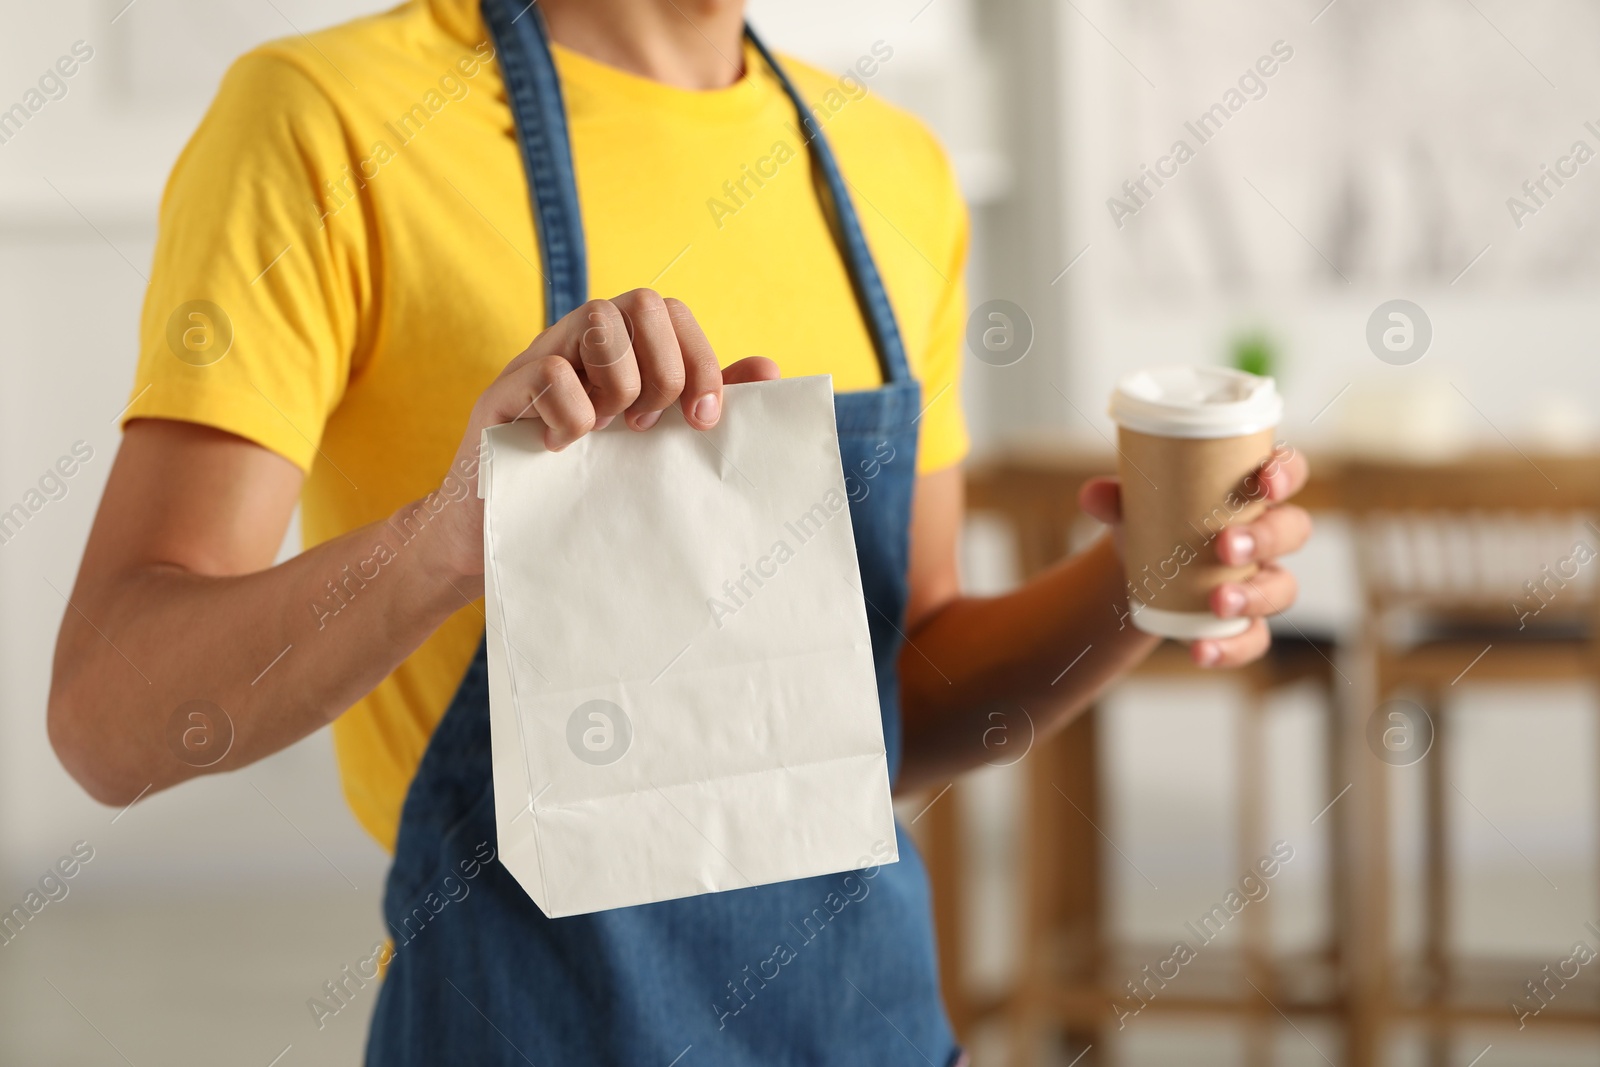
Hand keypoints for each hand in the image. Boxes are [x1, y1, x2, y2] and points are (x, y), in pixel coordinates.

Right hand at [422, 289, 780, 582]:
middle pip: (644, 302)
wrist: (502, 534)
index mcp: (621, 349)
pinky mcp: (501, 390)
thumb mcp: (652, 442)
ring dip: (620, 385)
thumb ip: (701, 401)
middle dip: (666, 369)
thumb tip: (770, 369)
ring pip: (599, 319)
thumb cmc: (584, 483)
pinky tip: (561, 448)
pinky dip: (571, 416)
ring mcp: (538, 358)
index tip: (704, 420)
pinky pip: (551, 372)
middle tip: (648, 426)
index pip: (673, 313)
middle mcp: (580, 342)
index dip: (701, 359)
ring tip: (606, 432)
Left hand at [1077, 444, 1312, 667]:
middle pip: (1293, 530)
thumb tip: (1092, 496)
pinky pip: (1256, 638)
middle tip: (1224, 546)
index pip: (1288, 471)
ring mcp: (1263, 579)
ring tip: (1218, 602)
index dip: (1285, 473)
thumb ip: (1114, 499)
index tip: (1264, 480)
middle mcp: (1268, 534)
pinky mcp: (1247, 621)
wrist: (1141, 569)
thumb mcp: (1134, 507)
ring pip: (1284, 588)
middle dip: (1265, 538)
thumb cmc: (1152, 520)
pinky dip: (1232, 648)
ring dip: (1255, 596)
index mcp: (1251, 491)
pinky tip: (1202, 651)